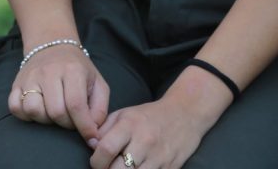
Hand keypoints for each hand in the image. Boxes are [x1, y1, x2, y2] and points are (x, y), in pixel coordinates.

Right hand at [8, 43, 108, 140]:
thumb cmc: (78, 70)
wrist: (53, 47)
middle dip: (66, 124)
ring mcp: (30, 77)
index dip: (84, 126)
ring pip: (33, 110)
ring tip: (54, 114)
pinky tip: (39, 110)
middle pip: (55, 111)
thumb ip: (100, 108)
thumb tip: (93, 132)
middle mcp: (49, 72)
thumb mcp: (97, 82)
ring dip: (45, 120)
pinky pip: (15, 107)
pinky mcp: (16, 84)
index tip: (91, 138)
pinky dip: (26, 115)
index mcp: (72, 70)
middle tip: (71, 121)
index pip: (76, 104)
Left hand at [86, 94, 215, 168]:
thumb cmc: (150, 116)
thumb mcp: (125, 114)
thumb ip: (104, 129)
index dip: (96, 161)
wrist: (186, 113)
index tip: (97, 162)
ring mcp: (159, 157)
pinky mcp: (170, 168)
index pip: (105, 149)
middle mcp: (145, 141)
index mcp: (130, 125)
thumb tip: (90, 146)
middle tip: (109, 168)